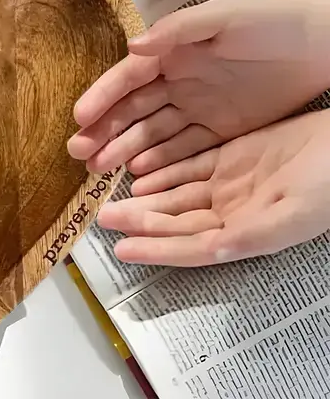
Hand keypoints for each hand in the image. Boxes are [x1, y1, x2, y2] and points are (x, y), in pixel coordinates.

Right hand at [68, 0, 329, 176]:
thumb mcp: (222, 18)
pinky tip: (138, 175)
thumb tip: (134, 45)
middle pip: (132, 110)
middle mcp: (177, 80)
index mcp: (171, 51)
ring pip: (152, 133)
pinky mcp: (220, 128)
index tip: (78, 118)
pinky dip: (160, 162)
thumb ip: (178, 31)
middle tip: (78, 153)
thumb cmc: (270, 22)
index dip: (101, 97)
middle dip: (103, 131)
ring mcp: (197, 106)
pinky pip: (184, 148)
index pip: (128, 78)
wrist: (321, 43)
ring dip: (124, 150)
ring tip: (97, 171)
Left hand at [97, 109, 329, 266]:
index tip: (122, 251)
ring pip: (177, 195)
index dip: (156, 250)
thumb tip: (218, 251)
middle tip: (103, 220)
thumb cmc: (327, 185)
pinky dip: (164, 172)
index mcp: (246, 234)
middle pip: (176, 221)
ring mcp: (228, 185)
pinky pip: (188, 167)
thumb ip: (254, 233)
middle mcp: (231, 213)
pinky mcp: (230, 158)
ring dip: (146, 199)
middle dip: (140, 223)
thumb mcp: (293, 214)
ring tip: (113, 201)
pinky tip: (139, 174)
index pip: (190, 247)